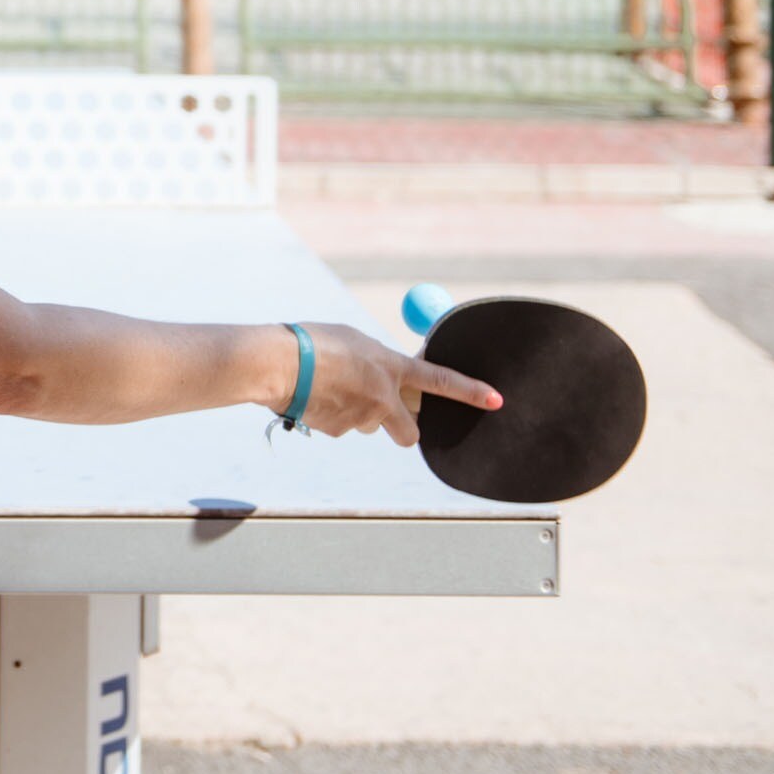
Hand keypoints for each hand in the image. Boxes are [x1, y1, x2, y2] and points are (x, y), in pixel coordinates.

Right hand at [285, 323, 501, 444]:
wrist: (277, 363)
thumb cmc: (311, 342)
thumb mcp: (353, 341)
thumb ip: (376, 359)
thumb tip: (387, 375)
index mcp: (390, 366)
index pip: (440, 380)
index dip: (470, 391)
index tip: (497, 400)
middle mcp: (383, 397)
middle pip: (409, 431)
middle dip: (402, 428)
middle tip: (383, 414)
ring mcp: (362, 418)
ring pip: (368, 424)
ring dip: (356, 413)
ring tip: (327, 388)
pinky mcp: (338, 430)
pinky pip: (340, 426)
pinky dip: (329, 414)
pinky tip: (312, 396)